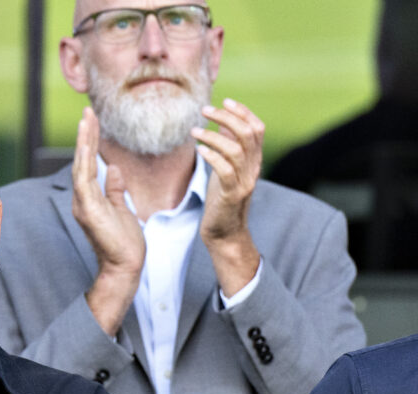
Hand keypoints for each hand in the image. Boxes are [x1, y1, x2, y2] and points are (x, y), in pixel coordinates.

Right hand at [72, 107, 144, 336]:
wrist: (125, 267)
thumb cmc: (125, 243)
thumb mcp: (123, 210)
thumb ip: (116, 190)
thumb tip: (115, 169)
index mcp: (90, 200)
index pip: (89, 165)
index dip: (91, 143)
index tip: (94, 122)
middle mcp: (82, 200)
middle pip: (82, 161)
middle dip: (85, 135)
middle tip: (88, 111)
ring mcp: (83, 205)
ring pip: (81, 165)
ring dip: (84, 141)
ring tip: (87, 118)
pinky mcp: (89, 209)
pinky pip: (84, 178)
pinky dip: (85, 158)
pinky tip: (87, 141)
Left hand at [193, 98, 263, 295]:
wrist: (224, 234)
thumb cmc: (221, 200)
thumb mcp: (224, 169)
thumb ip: (227, 146)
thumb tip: (221, 120)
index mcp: (254, 161)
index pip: (257, 128)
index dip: (243, 112)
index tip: (225, 101)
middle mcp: (253, 169)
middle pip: (249, 133)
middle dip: (227, 117)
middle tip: (205, 110)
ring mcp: (244, 181)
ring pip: (236, 149)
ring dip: (214, 135)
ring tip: (194, 130)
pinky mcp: (232, 195)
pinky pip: (226, 170)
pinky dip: (213, 156)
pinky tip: (199, 150)